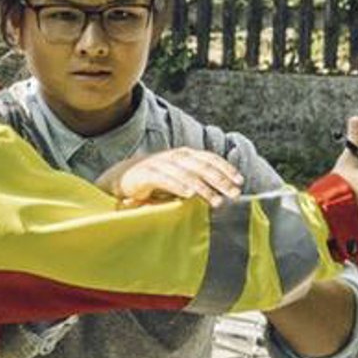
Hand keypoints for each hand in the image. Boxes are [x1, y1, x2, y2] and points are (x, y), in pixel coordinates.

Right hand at [97, 148, 244, 206]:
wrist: (118, 178)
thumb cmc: (153, 182)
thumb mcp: (177, 181)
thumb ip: (195, 183)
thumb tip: (222, 194)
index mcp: (183, 155)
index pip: (208, 158)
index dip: (225, 168)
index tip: (239, 181)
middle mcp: (172, 156)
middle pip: (200, 165)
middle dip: (219, 179)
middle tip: (233, 193)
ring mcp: (157, 163)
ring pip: (185, 172)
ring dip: (203, 187)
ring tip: (216, 201)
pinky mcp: (143, 174)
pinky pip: (164, 179)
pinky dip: (178, 186)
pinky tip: (189, 195)